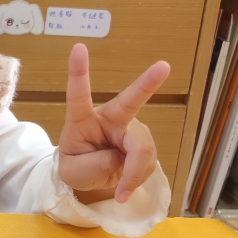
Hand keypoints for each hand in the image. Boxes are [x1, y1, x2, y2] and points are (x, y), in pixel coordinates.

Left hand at [58, 43, 170, 203]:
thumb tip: (124, 158)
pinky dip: (139, 177)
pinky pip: (149, 161)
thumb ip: (96, 165)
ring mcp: (129, 128)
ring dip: (135, 173)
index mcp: (82, 119)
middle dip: (147, 84)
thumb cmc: (76, 165)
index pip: (79, 94)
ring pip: (142, 147)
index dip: (78, 73)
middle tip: (163, 66)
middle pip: (131, 106)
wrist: (89, 177)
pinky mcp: (141, 141)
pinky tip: (128, 182)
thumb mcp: (74, 172)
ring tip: (122, 190)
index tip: (78, 48)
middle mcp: (109, 118)